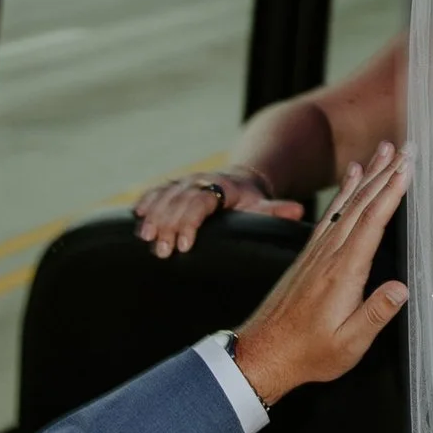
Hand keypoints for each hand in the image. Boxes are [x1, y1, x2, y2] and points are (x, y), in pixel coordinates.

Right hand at [136, 170, 300, 255]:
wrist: (240, 180)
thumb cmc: (251, 201)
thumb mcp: (264, 205)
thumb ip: (276, 210)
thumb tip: (296, 210)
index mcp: (221, 186)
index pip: (201, 202)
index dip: (190, 222)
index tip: (184, 245)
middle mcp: (199, 180)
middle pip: (178, 201)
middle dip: (168, 226)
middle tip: (161, 252)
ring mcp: (184, 182)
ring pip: (164, 195)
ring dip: (154, 216)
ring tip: (146, 238)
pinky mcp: (173, 186)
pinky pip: (156, 191)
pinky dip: (146, 202)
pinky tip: (137, 216)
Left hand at [229, 146, 410, 406]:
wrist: (264, 353)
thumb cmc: (309, 352)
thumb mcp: (348, 344)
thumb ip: (375, 314)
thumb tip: (402, 288)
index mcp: (342, 273)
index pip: (371, 223)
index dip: (391, 194)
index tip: (408, 168)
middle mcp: (329, 255)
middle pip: (361, 204)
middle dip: (385, 173)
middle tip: (406, 147)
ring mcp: (317, 252)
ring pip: (347, 204)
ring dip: (368, 175)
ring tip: (384, 150)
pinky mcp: (310, 255)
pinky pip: (331, 214)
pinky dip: (345, 191)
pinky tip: (352, 177)